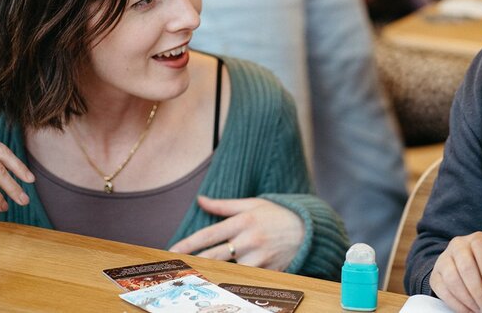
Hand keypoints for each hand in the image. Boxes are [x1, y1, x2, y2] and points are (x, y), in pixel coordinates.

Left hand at [169, 196, 304, 270]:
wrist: (309, 231)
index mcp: (243, 221)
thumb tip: (200, 199)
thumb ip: (224, 205)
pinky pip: (245, 278)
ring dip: (212, 273)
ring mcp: (259, 258)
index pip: (209, 234)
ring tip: (194, 276)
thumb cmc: (277, 215)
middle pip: (214, 255)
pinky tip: (220, 282)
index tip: (172, 250)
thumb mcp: (253, 204)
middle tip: (177, 267)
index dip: (188, 243)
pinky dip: (233, 279)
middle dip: (194, 262)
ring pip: (228, 270)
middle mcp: (249, 240)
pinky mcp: (267, 271)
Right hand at [429, 232, 481, 312]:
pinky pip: (442, 290)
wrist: (472, 274)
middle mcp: (459, 246)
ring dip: (468, 299)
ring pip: (452, 278)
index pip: (480, 246)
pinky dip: (456, 303)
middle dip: (478, 291)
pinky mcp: (436, 275)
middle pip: (465, 265)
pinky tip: (468, 309)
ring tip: (480, 309)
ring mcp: (444, 259)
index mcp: (478, 240)